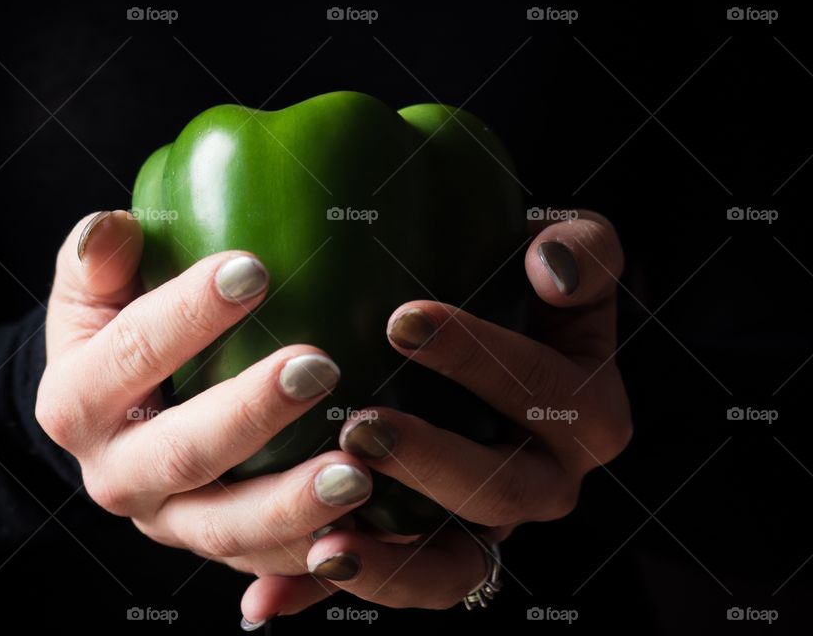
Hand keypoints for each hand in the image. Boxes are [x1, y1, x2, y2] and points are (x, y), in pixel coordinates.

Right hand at [36, 211, 373, 577]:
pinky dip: (315, 554)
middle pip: (182, 453)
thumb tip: (111, 229)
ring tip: (356, 471)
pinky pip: (265, 562)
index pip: (131, 352)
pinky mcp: (214, 545)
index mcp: (76, 402)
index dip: (188, 313)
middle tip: (318, 366)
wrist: (113, 421)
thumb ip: (97, 259)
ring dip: (292, 504)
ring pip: (227, 528)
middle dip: (251, 413)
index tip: (253, 270)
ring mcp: (167, 521)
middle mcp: (114, 474)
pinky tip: (368, 526)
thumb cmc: (115, 334)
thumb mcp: (92, 293)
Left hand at [240, 210, 631, 622]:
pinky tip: (265, 601)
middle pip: (504, 493)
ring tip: (325, 540)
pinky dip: (329, 592)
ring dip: (389, 560)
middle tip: (360, 427)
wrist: (490, 347)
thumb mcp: (569, 254)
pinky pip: (390, 583)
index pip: (548, 391)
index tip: (401, 320)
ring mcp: (488, 525)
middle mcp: (544, 478)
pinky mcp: (433, 552)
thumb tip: (550, 264)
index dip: (483, 361)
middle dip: (433, 463)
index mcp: (585, 411)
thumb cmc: (523, 288)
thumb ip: (583, 250)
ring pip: (452, 565)